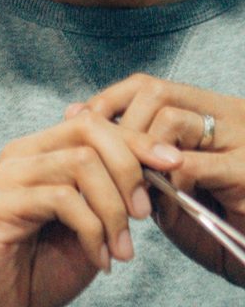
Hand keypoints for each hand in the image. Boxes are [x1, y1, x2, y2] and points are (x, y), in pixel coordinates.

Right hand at [0, 111, 182, 306]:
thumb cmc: (40, 267)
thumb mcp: (92, 227)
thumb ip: (114, 193)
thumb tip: (157, 165)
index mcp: (42, 152)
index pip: (94, 122)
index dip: (138, 139)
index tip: (172, 166)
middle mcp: (22, 155)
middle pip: (88, 131)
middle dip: (129, 169)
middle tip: (144, 215)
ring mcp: (8, 178)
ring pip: (81, 163)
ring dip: (114, 210)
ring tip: (122, 250)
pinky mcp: (0, 205)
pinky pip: (62, 199)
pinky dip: (93, 231)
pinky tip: (99, 260)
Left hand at [81, 73, 244, 284]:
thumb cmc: (212, 220)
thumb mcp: (167, 184)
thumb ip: (135, 158)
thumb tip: (82, 129)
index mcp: (209, 112)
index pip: (147, 86)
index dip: (108, 103)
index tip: (78, 128)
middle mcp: (228, 114)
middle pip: (154, 93)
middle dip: (118, 128)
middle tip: (102, 163)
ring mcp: (242, 139)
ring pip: (170, 120)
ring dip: (139, 155)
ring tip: (135, 190)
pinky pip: (189, 164)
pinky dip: (166, 185)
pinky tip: (165, 209)